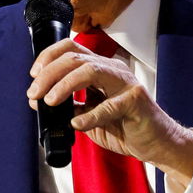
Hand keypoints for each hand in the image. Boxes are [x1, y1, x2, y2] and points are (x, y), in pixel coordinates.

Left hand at [27, 37, 192, 189]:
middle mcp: (113, 70)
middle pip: (75, 58)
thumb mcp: (90, 115)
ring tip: (51, 101)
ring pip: (90, 71)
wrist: (159, 143)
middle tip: (34, 93)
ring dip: (64, 85)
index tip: (33, 76)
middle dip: (49, 74)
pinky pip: (109, 106)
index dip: (48, 57)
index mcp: (101, 68)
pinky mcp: (136, 102)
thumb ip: (69, 106)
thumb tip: (38, 101)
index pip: (70, 49)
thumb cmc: (125, 126)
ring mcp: (126, 83)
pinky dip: (89, 115)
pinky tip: (76, 123)